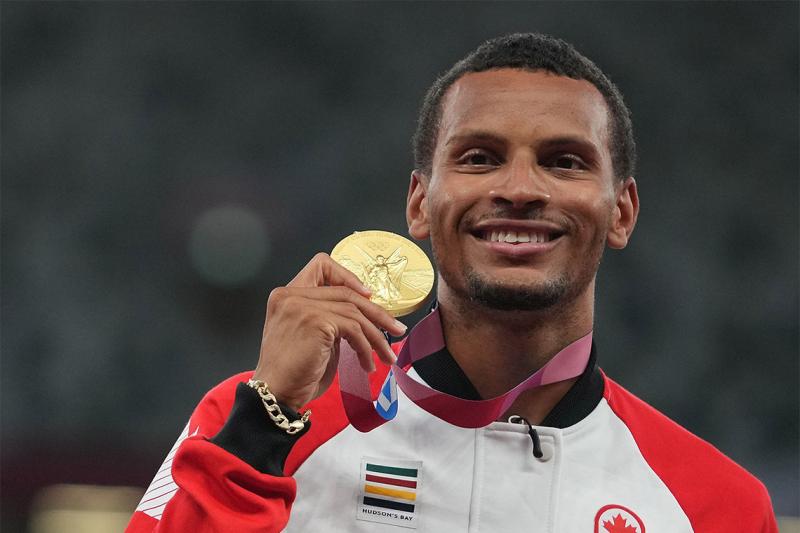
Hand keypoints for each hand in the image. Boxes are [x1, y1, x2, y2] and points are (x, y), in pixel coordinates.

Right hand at [254, 253, 406, 410]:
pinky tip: (367, 364)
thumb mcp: (312, 336)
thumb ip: (329, 317)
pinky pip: (354, 329)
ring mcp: (301, 306)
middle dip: (377, 313)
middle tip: (396, 329)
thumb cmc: (294, 372)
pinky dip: (366, 347)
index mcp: (286, 295)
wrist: (276, 394)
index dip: (348, 276)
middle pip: (346, 292)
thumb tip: (365, 313)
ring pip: (354, 311)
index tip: (368, 296)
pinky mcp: (315, 321)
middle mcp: (290, 295)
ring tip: (386, 355)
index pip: (321, 266)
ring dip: (376, 336)